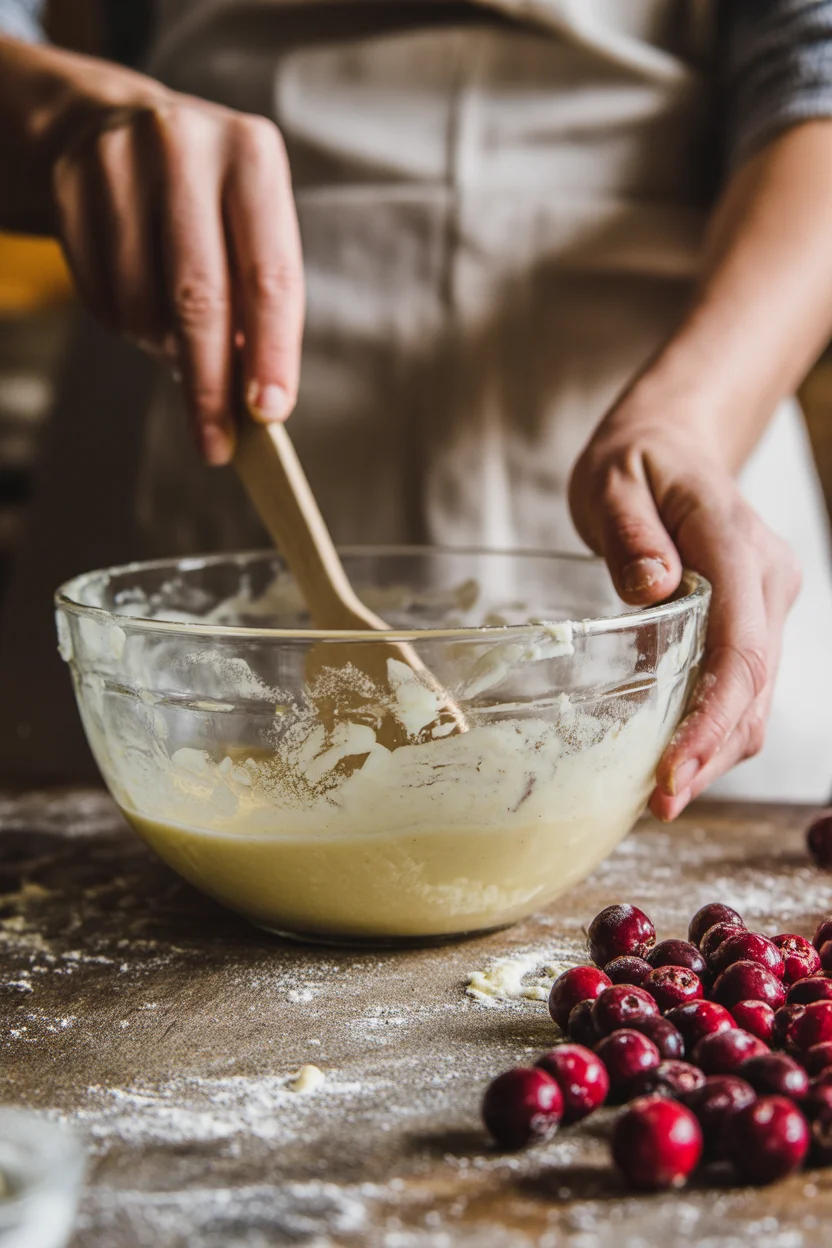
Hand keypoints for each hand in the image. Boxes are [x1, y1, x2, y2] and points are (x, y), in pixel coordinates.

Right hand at [49, 67, 303, 463]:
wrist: (109, 124)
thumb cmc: (204, 200)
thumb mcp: (247, 225)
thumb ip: (255, 301)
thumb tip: (252, 400)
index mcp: (253, 156)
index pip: (269, 276)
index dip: (270, 352)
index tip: (268, 413)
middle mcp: (187, 146)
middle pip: (199, 299)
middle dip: (209, 384)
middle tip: (215, 441)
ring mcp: (119, 161)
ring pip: (142, 305)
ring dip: (162, 349)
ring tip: (174, 338)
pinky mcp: (70, 186)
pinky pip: (100, 297)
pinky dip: (123, 326)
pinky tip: (136, 304)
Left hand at [569, 404, 801, 819]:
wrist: (672, 443)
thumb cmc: (635, 461)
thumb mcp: (611, 479)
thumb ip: (629, 531)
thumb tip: (652, 590)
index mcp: (736, 543)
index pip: (741, 647)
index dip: (714, 718)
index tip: (675, 772)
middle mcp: (767, 580)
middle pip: (754, 687)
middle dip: (712, 754)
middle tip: (660, 806)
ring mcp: (766, 603)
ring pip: (756, 696)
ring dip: (715, 751)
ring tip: (662, 797)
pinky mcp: (753, 621)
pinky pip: (742, 685)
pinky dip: (712, 726)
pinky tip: (674, 756)